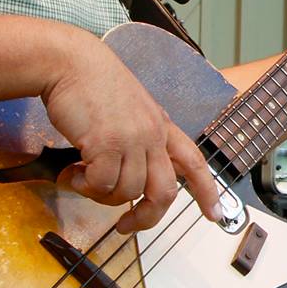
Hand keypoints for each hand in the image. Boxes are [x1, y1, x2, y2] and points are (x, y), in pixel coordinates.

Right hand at [38, 29, 224, 232]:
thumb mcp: (131, 109)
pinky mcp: (107, 143)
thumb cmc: (93, 85)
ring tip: (80, 179)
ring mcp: (132, 139)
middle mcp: (152, 134)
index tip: (215, 215)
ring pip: (127, 192)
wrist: (70, 62)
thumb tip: (130, 178)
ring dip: (99, 195)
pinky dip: (83, 186)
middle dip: (146, 217)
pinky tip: (71, 173)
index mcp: (162, 126)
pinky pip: (101, 185)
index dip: (208, 192)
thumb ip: (139, 139)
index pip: (195, 162)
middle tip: (126, 225)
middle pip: (165, 192)